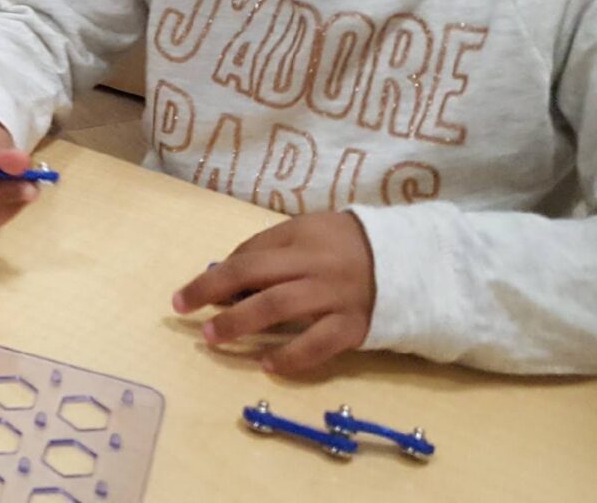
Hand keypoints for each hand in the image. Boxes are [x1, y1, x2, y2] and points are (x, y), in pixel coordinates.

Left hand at [172, 212, 376, 373]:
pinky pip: (317, 344)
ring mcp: (333, 295)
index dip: (214, 275)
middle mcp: (313, 264)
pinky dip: (290, 356)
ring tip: (213, 338)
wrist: (411, 262)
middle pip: (253, 275)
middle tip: (185, 309)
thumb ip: (271, 249)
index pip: (247, 254)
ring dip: (240, 323)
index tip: (189, 294)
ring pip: (278, 307)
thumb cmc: (348, 246)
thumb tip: (227, 277)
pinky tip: (266, 365)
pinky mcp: (353, 326)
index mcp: (299, 235)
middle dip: (213, 292)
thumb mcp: (309, 231)